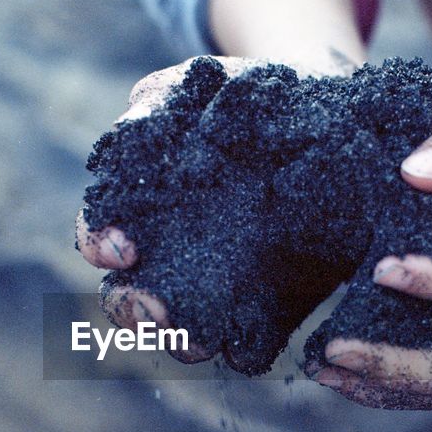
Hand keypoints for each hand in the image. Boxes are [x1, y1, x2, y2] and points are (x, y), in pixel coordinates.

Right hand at [75, 54, 353, 360]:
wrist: (332, 120)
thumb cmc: (250, 97)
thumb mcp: (203, 83)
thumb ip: (161, 99)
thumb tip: (134, 118)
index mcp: (141, 211)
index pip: (99, 238)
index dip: (99, 243)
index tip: (122, 247)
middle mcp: (169, 260)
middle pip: (131, 303)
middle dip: (135, 310)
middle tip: (157, 307)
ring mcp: (217, 291)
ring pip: (181, 335)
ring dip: (182, 340)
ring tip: (199, 334)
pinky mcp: (268, 312)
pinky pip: (246, 346)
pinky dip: (243, 348)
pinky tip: (249, 339)